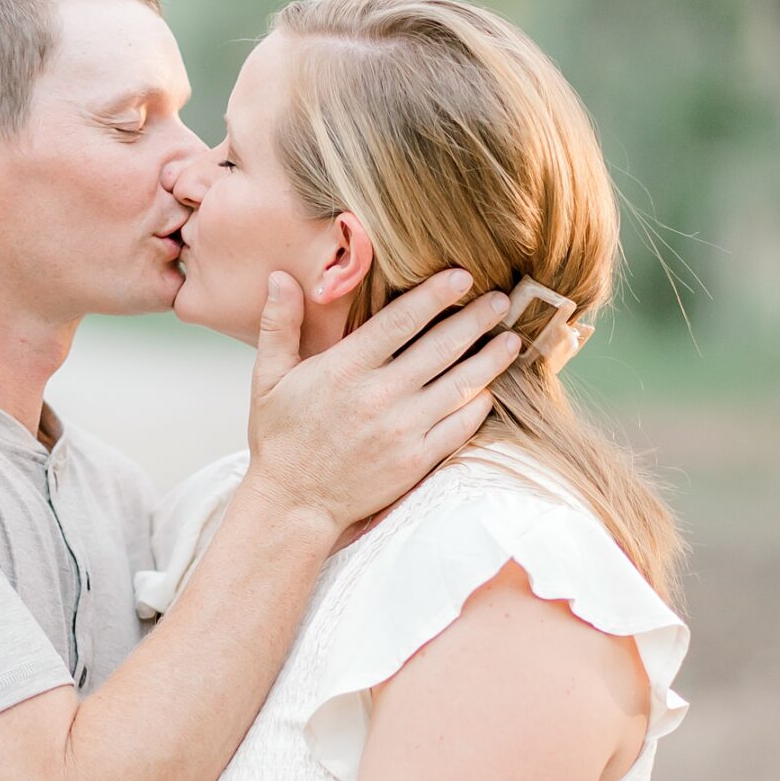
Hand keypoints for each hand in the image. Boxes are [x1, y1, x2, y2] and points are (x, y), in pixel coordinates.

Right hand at [246, 269, 519, 534]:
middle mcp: (379, 397)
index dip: (435, 295)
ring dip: (490, 360)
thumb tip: (279, 276)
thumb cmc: (280, 438)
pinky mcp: (416, 461)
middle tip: (502, 299)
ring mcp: (402, 431)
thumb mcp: (267, 378)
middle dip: (476, 320)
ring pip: (459, 385)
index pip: (400, 321)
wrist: (294, 503)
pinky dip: (479, 406)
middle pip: (440, 347)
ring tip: (511, 339)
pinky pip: (459, 427)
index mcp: (344, 370)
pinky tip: (490, 390)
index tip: (463, 277)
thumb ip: (278, 325)